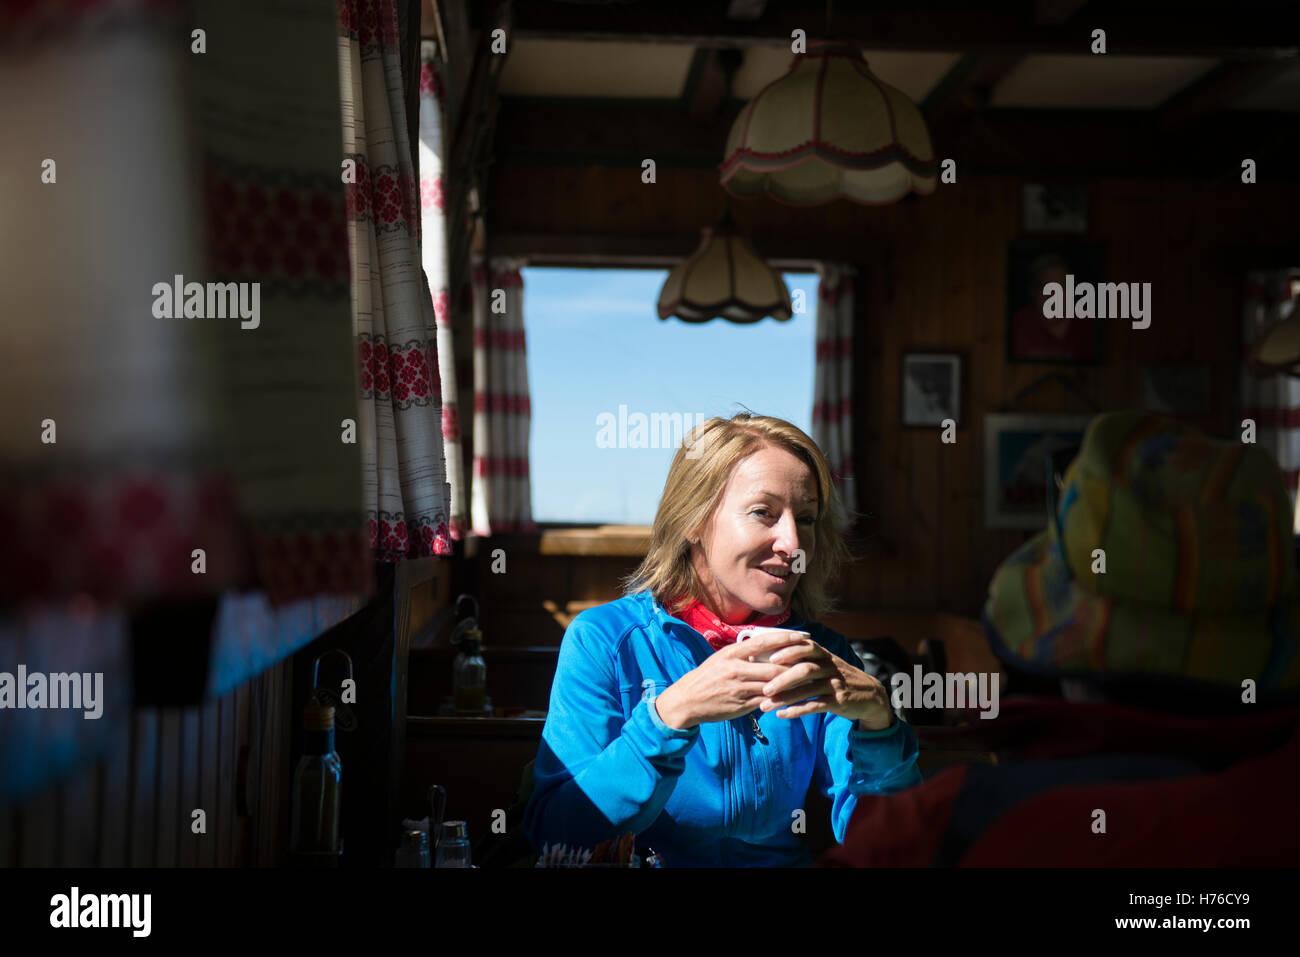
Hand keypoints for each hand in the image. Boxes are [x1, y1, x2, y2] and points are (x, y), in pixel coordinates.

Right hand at [654, 630, 808, 729]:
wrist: (687, 701)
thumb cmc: (706, 677)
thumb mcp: (721, 659)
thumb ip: (743, 654)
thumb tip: (766, 648)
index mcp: (732, 654)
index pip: (764, 642)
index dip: (786, 638)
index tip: (803, 635)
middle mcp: (736, 669)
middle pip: (774, 665)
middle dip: (796, 664)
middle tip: (815, 660)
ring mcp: (740, 689)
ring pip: (774, 685)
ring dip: (793, 683)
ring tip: (811, 678)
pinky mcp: (742, 706)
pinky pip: (767, 701)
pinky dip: (781, 698)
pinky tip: (795, 697)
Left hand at [759, 640, 893, 730]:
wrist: (870, 695)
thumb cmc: (838, 678)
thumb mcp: (826, 663)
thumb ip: (804, 658)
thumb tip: (770, 655)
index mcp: (824, 655)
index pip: (805, 646)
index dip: (788, 650)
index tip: (769, 657)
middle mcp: (829, 667)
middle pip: (804, 668)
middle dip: (782, 678)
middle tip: (764, 688)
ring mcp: (834, 684)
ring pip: (807, 689)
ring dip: (785, 698)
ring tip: (765, 706)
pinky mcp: (838, 701)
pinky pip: (815, 706)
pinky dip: (797, 711)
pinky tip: (782, 715)